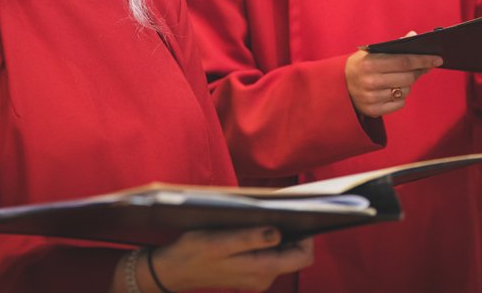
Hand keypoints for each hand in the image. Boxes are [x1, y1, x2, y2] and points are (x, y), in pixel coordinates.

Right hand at [117, 227, 313, 291]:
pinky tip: (257, 222)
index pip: (303, 256)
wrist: (172, 270)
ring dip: (281, 231)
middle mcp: (264, 277)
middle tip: (288, 205)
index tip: (304, 211)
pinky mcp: (250, 270)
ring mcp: (258, 275)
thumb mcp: (218, 242)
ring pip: (283, 251)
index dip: (308, 234)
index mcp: (260, 270)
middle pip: (295, 252)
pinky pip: (270, 252)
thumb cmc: (192, 253)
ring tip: (271, 210)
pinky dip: (268, 237)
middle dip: (295, 229)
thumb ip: (249, 238)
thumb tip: (277, 232)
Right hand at [345, 42, 442, 116]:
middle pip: (407, 77)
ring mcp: (371, 98)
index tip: (437, 59)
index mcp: (369, 63)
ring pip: (405, 91)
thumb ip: (393, 46)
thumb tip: (414, 36)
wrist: (338, 86)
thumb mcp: (371, 53)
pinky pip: (399, 104)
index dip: (423, 60)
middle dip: (418, 71)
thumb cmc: (359, 66)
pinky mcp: (373, 110)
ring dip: (407, 84)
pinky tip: (391, 90)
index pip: (403, 61)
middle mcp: (369, 82)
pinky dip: (400, 97)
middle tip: (423, 67)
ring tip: (399, 78)